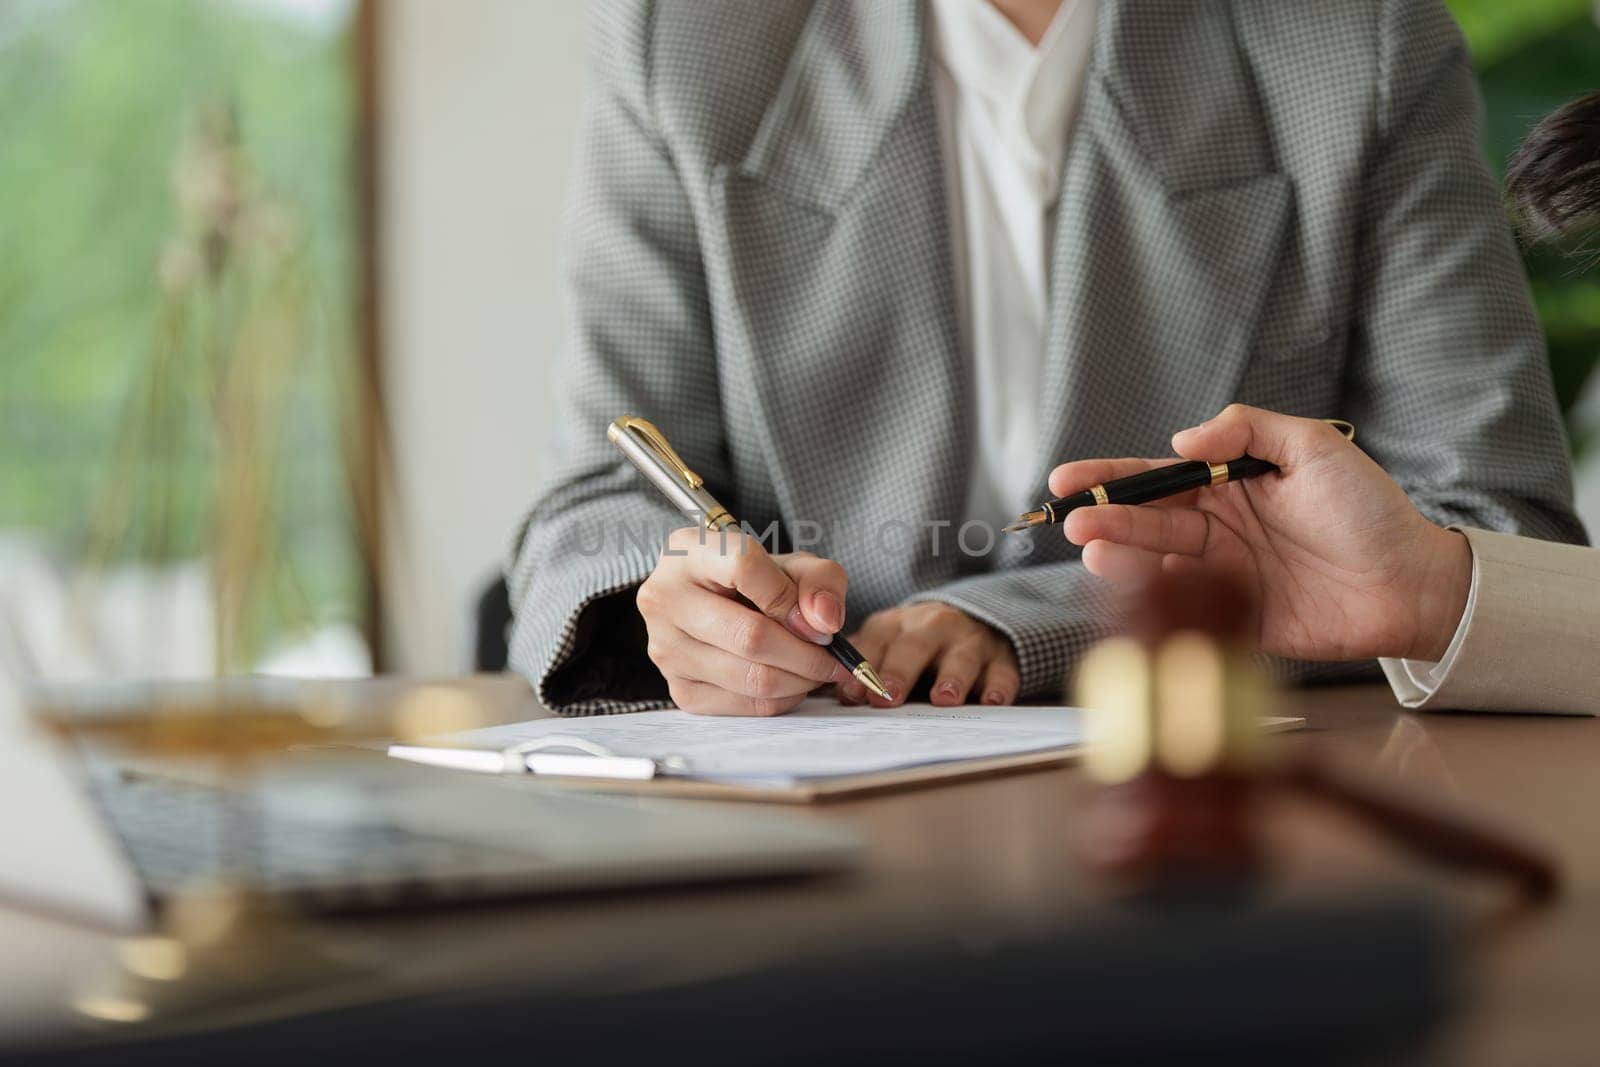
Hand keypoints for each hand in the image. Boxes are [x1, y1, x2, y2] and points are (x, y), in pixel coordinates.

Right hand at [637, 528, 852, 715]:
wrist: (713, 603)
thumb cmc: (755, 580)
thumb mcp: (792, 564)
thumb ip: (820, 581)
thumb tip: (824, 623)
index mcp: (689, 551)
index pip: (744, 567)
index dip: (792, 598)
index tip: (820, 621)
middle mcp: (666, 599)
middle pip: (750, 636)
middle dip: (807, 655)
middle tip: (835, 660)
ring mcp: (666, 648)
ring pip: (750, 677)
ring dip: (800, 681)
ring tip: (818, 670)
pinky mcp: (679, 689)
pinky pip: (744, 705)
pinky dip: (781, 700)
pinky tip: (791, 683)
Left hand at [837, 602, 1019, 707]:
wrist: (975, 622)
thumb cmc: (915, 646)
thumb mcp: (886, 646)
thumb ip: (861, 667)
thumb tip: (831, 693)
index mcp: (895, 625)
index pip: (875, 642)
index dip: (863, 667)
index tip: (853, 695)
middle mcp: (932, 626)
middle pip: (914, 646)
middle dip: (900, 671)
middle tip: (888, 698)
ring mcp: (969, 639)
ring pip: (961, 656)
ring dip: (952, 677)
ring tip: (943, 699)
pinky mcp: (1001, 657)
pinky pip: (1002, 671)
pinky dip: (999, 686)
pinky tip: (992, 701)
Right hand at [1048, 405, 1472, 662]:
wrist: (1416, 584)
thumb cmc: (1371, 512)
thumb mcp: (1315, 449)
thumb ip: (1248, 432)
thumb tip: (1182, 441)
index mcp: (1231, 489)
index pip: (1159, 479)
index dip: (1111, 479)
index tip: (1069, 481)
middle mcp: (1218, 532)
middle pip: (1147, 523)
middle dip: (1105, 521)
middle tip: (1073, 524)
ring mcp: (1223, 579)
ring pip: (1156, 567)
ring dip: (1120, 559)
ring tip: (1093, 553)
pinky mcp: (1235, 622)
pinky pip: (1186, 613)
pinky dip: (1154, 606)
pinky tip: (1131, 593)